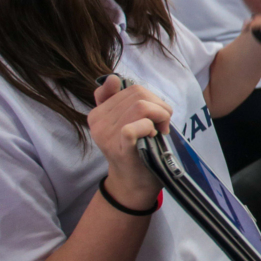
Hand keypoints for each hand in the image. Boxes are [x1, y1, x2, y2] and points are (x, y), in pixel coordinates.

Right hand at [90, 76, 171, 207]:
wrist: (133, 182)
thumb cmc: (135, 149)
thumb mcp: (124, 121)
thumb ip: (117, 100)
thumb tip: (112, 78)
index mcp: (98, 113)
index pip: (128, 88)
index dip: (149, 97)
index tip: (152, 113)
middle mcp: (98, 122)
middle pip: (138, 95)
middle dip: (159, 106)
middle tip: (162, 124)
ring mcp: (107, 136)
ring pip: (140, 107)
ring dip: (159, 116)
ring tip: (159, 130)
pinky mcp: (119, 148)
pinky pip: (134, 127)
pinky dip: (150, 128)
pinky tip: (152, 137)